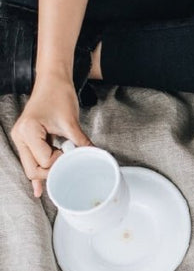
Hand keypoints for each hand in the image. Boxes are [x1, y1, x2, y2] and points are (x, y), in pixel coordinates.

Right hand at [10, 74, 90, 196]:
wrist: (52, 80)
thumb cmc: (58, 94)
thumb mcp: (71, 121)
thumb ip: (81, 143)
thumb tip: (95, 157)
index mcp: (28, 131)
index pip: (44, 161)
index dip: (59, 163)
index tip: (72, 156)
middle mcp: (20, 137)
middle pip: (33, 170)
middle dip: (51, 173)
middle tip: (69, 168)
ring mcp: (22, 139)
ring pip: (32, 168)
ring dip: (48, 172)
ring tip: (63, 169)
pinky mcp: (28, 140)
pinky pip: (32, 161)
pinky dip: (39, 173)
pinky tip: (40, 190)